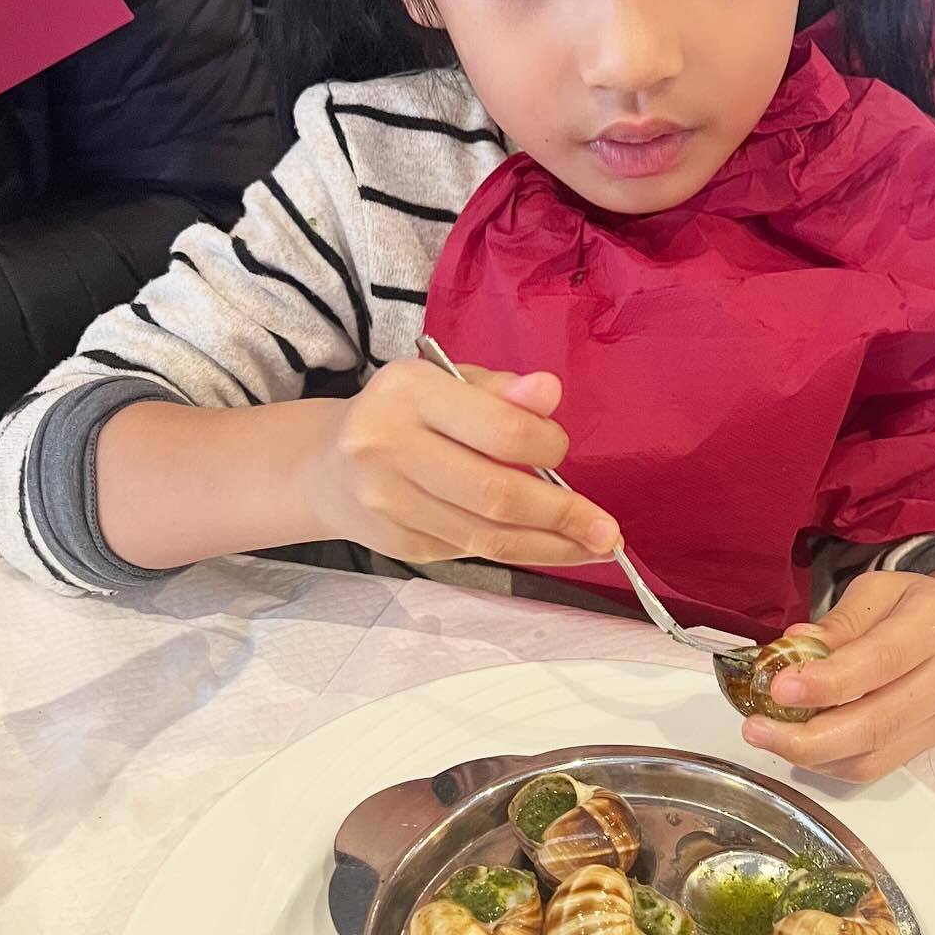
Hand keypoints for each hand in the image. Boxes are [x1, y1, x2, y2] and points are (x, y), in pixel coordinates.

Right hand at [311, 359, 621, 566]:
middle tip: (607, 531)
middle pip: (495, 494)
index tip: (561, 451)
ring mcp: (388, 503)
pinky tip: (548, 548)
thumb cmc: (406, 413)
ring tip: (594, 548)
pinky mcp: (397, 543)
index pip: (499, 429)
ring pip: (485, 536)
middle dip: (561, 516)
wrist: (327, 465)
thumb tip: (549, 392)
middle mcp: (389, 448)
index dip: (547, 446)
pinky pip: (470, 551)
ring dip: (549, 547)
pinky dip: (515, 552)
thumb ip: (501, 390)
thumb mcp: (448, 382)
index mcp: (409, 393)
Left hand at [739, 569, 934, 782]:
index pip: (882, 659)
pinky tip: (804, 747)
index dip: (829, 682)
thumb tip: (793, 648)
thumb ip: (839, 622)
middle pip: (880, 721)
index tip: (779, 689)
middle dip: (811, 736)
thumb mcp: (878, 591)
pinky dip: (834, 764)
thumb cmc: (913, 603)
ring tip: (771, 739)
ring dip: (816, 756)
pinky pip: (881, 767)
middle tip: (758, 729)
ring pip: (878, 755)